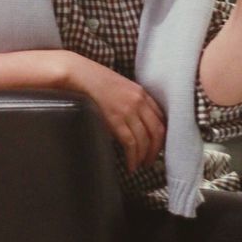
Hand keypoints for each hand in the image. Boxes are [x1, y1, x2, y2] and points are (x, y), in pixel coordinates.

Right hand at [62, 53, 166, 173]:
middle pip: (157, 131)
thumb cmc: (96, 81)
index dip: (161, 136)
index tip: (157, 146)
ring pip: (145, 140)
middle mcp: (138, 101)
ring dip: (144, 157)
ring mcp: (128, 110)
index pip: (160, 117)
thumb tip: (134, 123)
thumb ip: (131, 102)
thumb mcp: (120, 87)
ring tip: (139, 166)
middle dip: (156, 150)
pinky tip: (130, 166)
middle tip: (150, 161)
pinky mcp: (115, 120)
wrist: (80, 75)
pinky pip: (130, 143)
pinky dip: (133, 158)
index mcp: (141, 92)